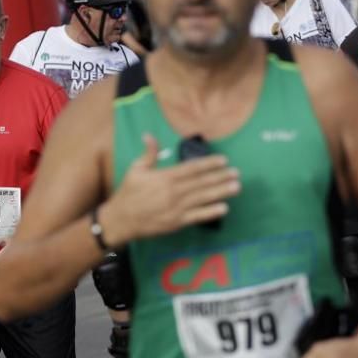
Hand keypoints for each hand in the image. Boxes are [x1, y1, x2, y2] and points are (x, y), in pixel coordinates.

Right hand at [100, 134, 240, 244]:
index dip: (209, 164)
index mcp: (165, 177)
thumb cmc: (128, 193)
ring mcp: (176, 208)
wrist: (121, 220)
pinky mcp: (177, 222)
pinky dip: (211, 212)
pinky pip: (197, 216)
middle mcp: (174, 192)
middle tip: (236, 173)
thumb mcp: (135, 169)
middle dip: (220, 177)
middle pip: (202, 183)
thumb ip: (148, 153)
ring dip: (221, 192)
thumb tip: (150, 135)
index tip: (223, 160)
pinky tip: (224, 208)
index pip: (192, 168)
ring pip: (203, 198)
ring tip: (236, 187)